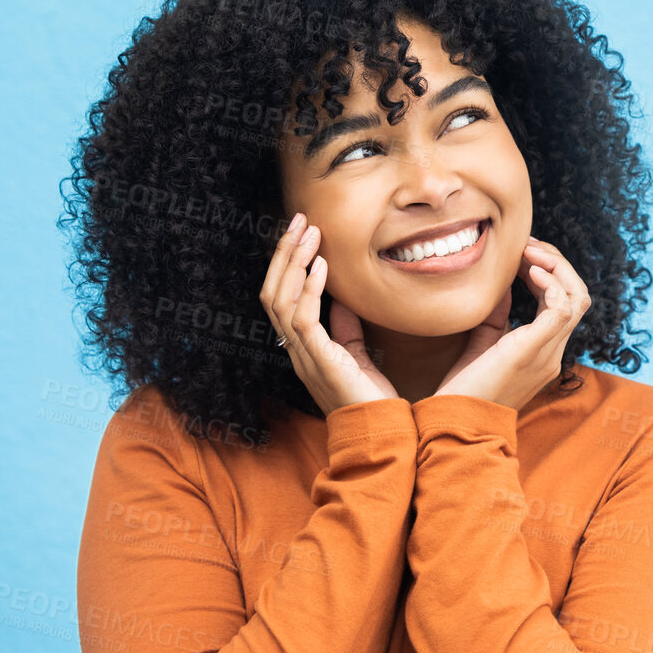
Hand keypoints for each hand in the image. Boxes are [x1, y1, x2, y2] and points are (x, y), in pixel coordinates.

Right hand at [259, 211, 398, 414]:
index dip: (286, 263)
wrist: (380, 432)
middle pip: (271, 292)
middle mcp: (295, 349)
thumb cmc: (371, 398)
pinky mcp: (318, 361)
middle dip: (283, 253)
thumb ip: (346, 329)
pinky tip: (321, 267)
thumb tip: (344, 300)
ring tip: (310, 233)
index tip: (303, 231)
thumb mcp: (357, 354)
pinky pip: (302, 320)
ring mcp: (303, 356)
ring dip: (293, 263)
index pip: (281, 296)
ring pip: (280, 301)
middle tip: (300, 220)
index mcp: (302, 346)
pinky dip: (309, 289)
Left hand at [432, 236, 590, 412]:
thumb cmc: (461, 393)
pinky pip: (561, 308)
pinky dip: (551, 283)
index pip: (565, 304)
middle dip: (557, 264)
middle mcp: (552, 354)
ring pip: (577, 297)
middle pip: (578, 296)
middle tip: (528, 245)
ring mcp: (547, 354)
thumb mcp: (481, 347)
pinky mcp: (533, 352)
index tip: (522, 256)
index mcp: (543, 353)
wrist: (454, 425)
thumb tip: (504, 283)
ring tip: (529, 252)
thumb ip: (496, 318)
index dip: (550, 274)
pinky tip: (529, 270)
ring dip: (556, 266)